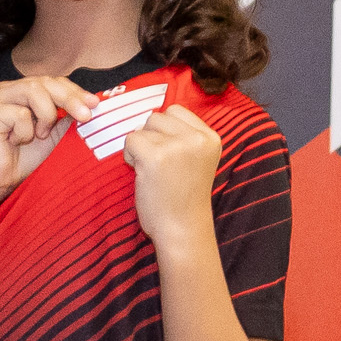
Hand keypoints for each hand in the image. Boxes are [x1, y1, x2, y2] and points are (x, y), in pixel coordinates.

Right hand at [0, 76, 92, 204]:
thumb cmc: (21, 157)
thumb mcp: (51, 134)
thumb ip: (64, 117)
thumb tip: (88, 104)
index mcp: (23, 91)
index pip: (53, 81)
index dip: (74, 91)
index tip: (94, 104)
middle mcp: (9, 89)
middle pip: (45, 82)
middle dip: (69, 99)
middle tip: (86, 116)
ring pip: (34, 91)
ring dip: (45, 116)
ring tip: (39, 135)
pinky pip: (19, 114)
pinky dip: (25, 132)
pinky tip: (14, 141)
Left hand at [124, 104, 220, 253]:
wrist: (182, 229)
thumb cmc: (183, 199)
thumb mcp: (196, 160)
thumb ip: (183, 138)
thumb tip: (151, 118)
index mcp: (210, 137)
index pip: (176, 110)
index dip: (163, 130)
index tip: (168, 155)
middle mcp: (197, 138)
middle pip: (158, 116)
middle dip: (150, 137)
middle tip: (157, 165)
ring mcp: (177, 146)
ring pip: (143, 127)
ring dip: (139, 146)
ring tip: (150, 170)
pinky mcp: (155, 156)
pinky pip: (130, 140)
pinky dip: (129, 156)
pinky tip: (141, 173)